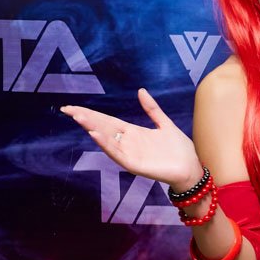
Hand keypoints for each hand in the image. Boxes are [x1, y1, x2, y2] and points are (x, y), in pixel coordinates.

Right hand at [61, 89, 202, 189]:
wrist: (191, 169)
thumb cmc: (179, 149)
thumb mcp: (165, 123)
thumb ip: (152, 109)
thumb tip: (140, 90)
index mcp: (133, 133)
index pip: (106, 121)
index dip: (91, 114)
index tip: (72, 107)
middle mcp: (128, 143)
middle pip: (102, 128)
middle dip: (86, 119)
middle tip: (68, 110)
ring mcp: (130, 154)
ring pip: (106, 140)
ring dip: (93, 128)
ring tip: (79, 118)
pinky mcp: (134, 165)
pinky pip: (117, 154)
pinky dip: (106, 144)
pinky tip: (95, 135)